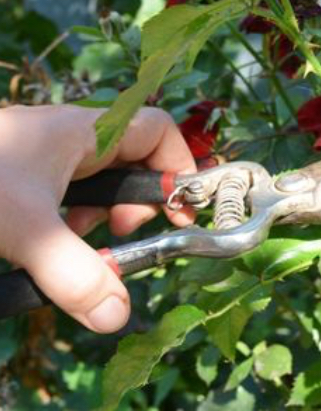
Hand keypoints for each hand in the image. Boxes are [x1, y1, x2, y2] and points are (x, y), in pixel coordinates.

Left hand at [0, 105, 196, 332]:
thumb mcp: (25, 232)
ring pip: (90, 187)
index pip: (156, 130)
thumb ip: (75, 276)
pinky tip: (43, 252)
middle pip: (127, 162)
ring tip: (79, 249)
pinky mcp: (12, 183)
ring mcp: (35, 160)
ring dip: (95, 221)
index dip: (177, 167)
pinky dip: (61, 229)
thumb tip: (118, 316)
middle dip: (133, 204)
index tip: (176, 210)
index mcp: (79, 131)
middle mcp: (62, 140)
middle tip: (122, 237)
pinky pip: (57, 202)